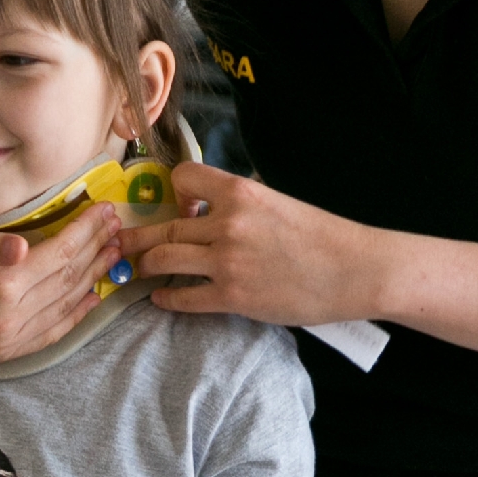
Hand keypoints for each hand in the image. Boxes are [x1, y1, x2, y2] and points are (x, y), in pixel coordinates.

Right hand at [0, 202, 125, 364]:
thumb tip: (21, 246)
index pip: (58, 255)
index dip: (86, 231)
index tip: (106, 211)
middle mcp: (9, 321)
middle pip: (68, 279)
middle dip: (97, 250)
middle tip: (119, 227)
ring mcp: (8, 342)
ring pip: (65, 306)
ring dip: (93, 279)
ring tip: (114, 254)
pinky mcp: (4, 354)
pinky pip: (51, 334)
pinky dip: (76, 315)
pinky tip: (92, 296)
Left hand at [122, 162, 382, 326]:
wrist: (354, 270)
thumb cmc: (322, 236)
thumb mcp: (278, 203)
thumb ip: (241, 205)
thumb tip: (211, 208)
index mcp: (241, 193)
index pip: (183, 178)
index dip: (173, 193)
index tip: (175, 207)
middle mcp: (228, 224)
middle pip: (164, 227)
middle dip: (138, 237)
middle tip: (123, 243)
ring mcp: (227, 262)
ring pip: (164, 260)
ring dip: (146, 266)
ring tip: (140, 270)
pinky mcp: (232, 297)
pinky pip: (183, 297)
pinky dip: (166, 298)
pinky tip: (160, 298)